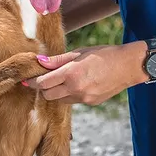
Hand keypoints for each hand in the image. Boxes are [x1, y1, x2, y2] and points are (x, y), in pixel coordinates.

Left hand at [22, 42, 145, 105]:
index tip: (27, 78)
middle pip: (48, 95)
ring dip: (56, 92)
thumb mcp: (79, 52)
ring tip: (63, 79)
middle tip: (44, 78)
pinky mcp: (91, 102)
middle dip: (43, 88)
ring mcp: (84, 98)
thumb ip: (58, 60)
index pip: (43, 83)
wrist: (128, 66)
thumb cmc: (104, 54)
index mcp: (71, 74)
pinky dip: (70, 94)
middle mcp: (75, 89)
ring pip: (60, 100)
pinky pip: (73, 101)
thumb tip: (39, 62)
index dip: (33, 81)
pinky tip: (78, 83)